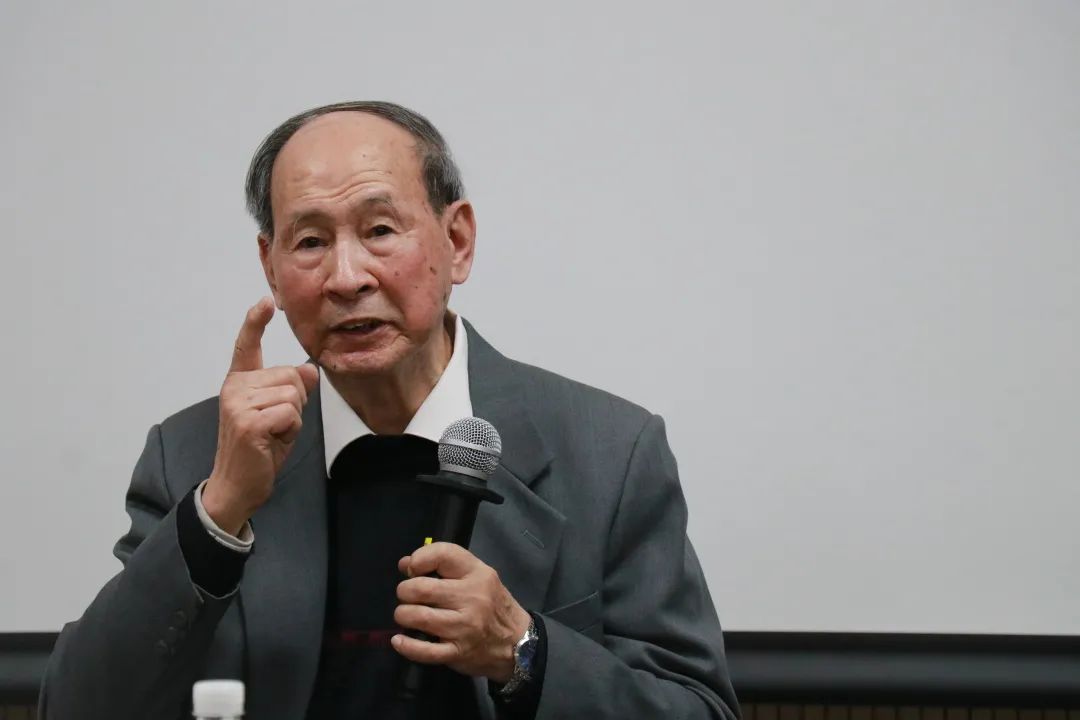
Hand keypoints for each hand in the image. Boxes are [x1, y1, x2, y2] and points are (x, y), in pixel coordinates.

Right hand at [202, 297, 319, 534]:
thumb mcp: (281, 414)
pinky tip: (272, 442)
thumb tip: (309, 369)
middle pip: (290, 375)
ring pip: (293, 395)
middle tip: (275, 425)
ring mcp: (238, 404)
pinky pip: (290, 413)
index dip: (255, 322)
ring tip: (273, 435)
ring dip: (293, 419)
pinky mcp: (248, 422)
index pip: (247, 346)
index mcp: (239, 383)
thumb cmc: (259, 450)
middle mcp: (234, 388)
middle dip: (295, 402)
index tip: (264, 302)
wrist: (238, 485)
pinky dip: (290, 430)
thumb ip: (292, 390)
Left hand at [393, 542, 531, 682]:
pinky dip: (407, 645)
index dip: (420, 558)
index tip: (413, 568)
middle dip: (405, 591)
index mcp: (477, 573)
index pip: (443, 555)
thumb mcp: (477, 577)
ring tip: (405, 614)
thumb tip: (405, 563)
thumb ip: (444, 566)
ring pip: (420, 617)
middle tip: (407, 595)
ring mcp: (465, 627)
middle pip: (422, 588)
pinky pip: (425, 651)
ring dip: (403, 615)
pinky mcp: (458, 652)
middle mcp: (472, 598)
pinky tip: (399, 640)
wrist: (517, 642)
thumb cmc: (492, 605)